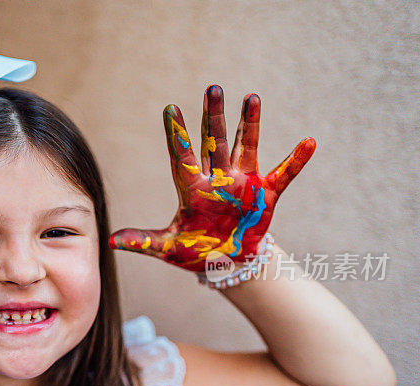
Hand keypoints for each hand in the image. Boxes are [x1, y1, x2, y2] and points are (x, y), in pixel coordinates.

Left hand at [109, 85, 314, 271]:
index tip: (170, 109)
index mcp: (192, 188)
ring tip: (251, 98)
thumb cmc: (196, 251)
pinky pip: (283, 174)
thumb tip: (110, 241)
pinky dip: (296, 160)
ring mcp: (242, 183)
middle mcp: (217, 179)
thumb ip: (142, 241)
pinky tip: (309, 142)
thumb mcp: (167, 248)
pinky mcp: (264, 194)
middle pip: (213, 142)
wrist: (227, 263)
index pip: (181, 156)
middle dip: (212, 117)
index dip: (176, 134)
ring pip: (245, 147)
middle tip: (212, 89)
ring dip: (248, 124)